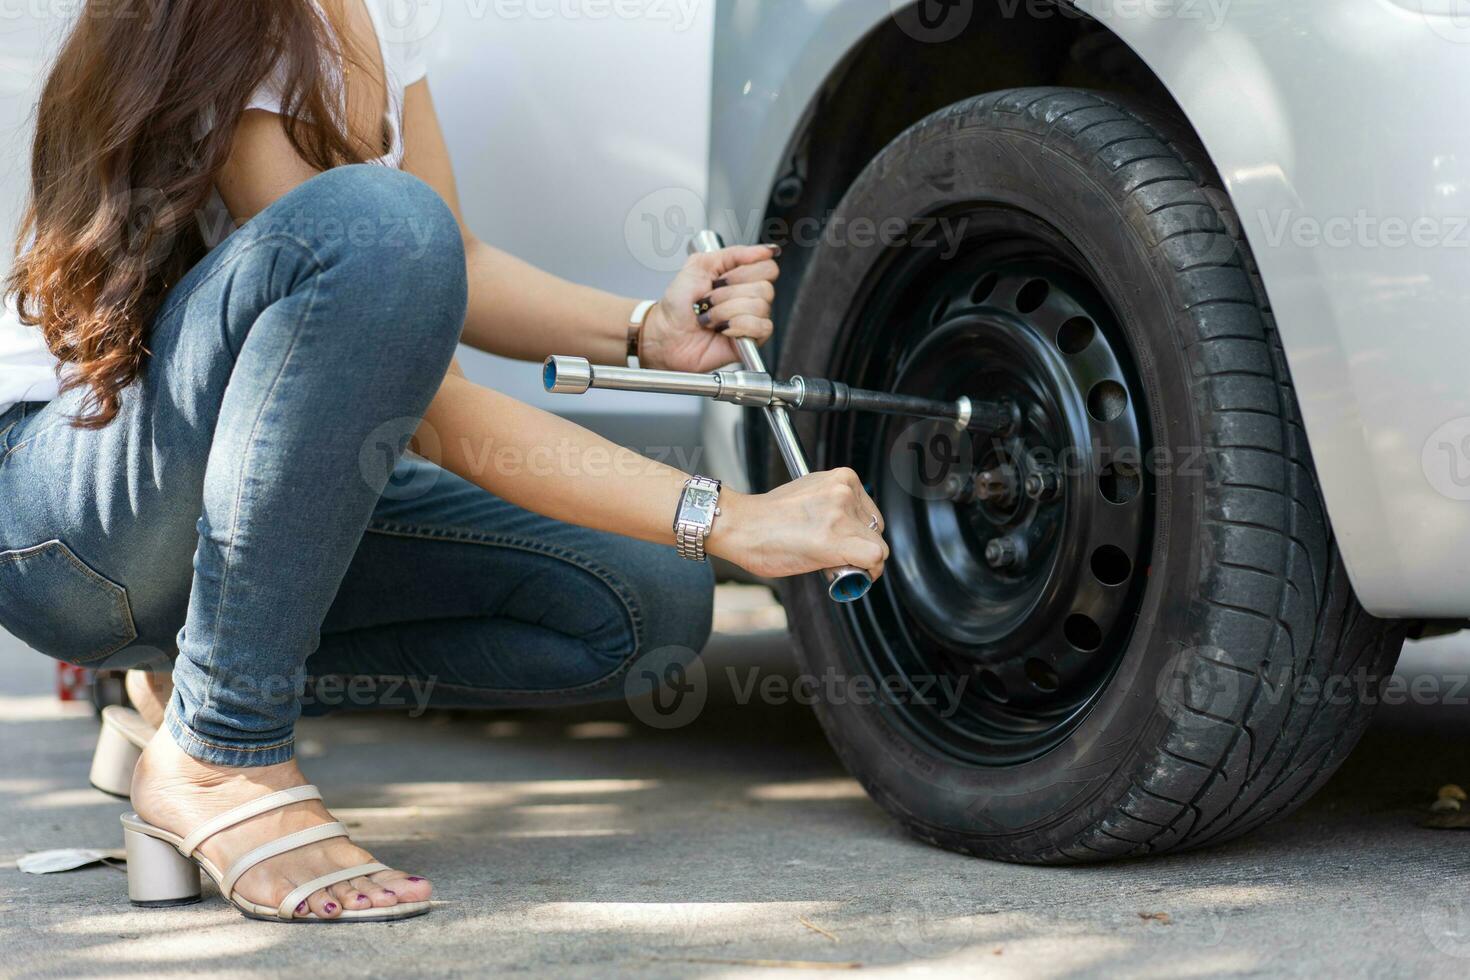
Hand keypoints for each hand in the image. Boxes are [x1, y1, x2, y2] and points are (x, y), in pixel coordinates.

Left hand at [639, 244, 780, 372]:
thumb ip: (735, 253)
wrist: (666, 333)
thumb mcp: (701, 264)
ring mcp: (752, 319)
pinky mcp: (751, 341)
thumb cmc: (678, 303)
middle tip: (710, 299)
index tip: (723, 277)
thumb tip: (767, 250)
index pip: (768, 267)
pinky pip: (761, 327)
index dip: (746, 270)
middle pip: (765, 287)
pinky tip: (722, 328)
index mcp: (741, 277)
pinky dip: (736, 326)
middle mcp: (750, 297)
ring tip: (710, 315)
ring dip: (726, 310)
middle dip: (728, 293)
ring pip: (759, 306)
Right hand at [708, 468, 888, 581]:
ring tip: (838, 567)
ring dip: (863, 562)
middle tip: (840, 558)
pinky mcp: (836, 540)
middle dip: (862, 547)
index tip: (848, 543)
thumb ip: (833, 505)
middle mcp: (844, 492)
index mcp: (841, 477)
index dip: (861, 533)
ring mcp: (841, 515)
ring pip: (877, 547)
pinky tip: (851, 576)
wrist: (741, 525)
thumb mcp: (808, 494)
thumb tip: (849, 526)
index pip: (870, 510)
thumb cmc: (766, 516)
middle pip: (876, 529)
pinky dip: (868, 572)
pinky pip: (874, 559)